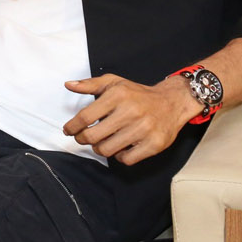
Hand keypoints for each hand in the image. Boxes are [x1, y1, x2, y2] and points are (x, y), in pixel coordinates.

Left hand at [62, 74, 200, 164]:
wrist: (172, 102)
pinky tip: (121, 146)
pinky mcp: (154, 144)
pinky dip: (119, 156)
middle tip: (83, 137)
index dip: (72, 126)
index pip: (85, 117)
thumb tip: (69, 85)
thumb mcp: (114, 82)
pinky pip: (126, 159)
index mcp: (118, 95)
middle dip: (82, 139)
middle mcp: (131, 112)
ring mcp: (144, 129)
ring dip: (100, 148)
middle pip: (93, 137)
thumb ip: (90, 84)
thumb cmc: (139, 94)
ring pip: (107, 150)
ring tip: (102, 141)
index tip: (69, 130)